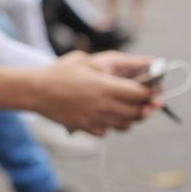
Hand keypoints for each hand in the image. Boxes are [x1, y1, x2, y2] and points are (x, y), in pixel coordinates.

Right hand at [33, 51, 160, 135]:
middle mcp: (104, 106)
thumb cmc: (61, 72)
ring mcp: (95, 120)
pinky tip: (105, 114)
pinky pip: (107, 131)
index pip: (142, 94)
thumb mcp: (89, 59)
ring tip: (127, 108)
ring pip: (126, 125)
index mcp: (106, 87)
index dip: (153, 92)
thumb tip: (148, 61)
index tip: (156, 90)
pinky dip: (110, 125)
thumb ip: (120, 61)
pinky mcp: (86, 128)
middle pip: (138, 112)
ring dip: (131, 117)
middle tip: (148, 101)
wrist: (34, 91)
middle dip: (147, 107)